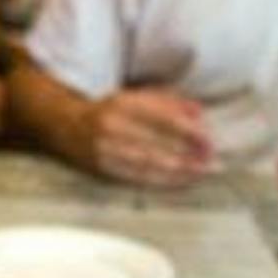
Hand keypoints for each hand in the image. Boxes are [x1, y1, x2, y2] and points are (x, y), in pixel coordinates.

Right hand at [83, 88, 218, 186]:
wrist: (66, 125)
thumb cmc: (110, 110)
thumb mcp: (137, 96)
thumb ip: (170, 101)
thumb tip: (200, 113)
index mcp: (124, 104)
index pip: (161, 117)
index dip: (187, 130)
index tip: (208, 139)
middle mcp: (113, 126)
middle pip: (157, 143)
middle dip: (187, 154)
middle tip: (211, 161)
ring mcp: (106, 149)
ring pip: (148, 163)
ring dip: (178, 170)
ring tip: (200, 173)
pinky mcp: (103, 168)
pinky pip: (137, 177)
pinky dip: (161, 180)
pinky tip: (179, 181)